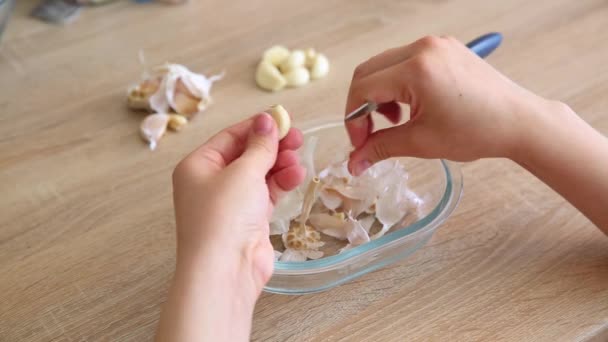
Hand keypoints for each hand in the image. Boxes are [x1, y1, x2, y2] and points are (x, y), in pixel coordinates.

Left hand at [172, 112, 304, 291]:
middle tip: (297, 138)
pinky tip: (297, 175)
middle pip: (246, 154)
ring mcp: (230, 202)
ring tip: (298, 160)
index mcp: (198, 166)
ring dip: (279, 165)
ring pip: (259, 174)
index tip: (283, 119)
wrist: (224, 270)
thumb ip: (260, 146)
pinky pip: (266, 193)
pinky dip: (281, 183)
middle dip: (272, 146)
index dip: (257, 127)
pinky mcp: (248, 219)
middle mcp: (211, 183)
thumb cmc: (223, 217)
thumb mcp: (243, 172)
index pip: (230, 137)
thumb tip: (268, 120)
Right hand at [345, 35, 551, 174]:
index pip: (362, 87)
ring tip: (395, 121)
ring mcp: (435, 45)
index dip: (353, 118)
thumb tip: (354, 163)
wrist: (519, 121)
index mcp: (416, 68)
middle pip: (368, 71)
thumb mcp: (421, 142)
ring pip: (385, 65)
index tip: (360, 143)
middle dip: (362, 104)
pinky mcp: (444, 48)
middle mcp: (423, 47)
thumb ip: (380, 148)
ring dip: (379, 94)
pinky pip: (405, 61)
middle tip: (369, 133)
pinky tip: (411, 106)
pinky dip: (398, 83)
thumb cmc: (477, 131)